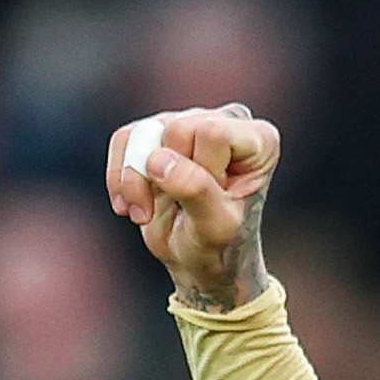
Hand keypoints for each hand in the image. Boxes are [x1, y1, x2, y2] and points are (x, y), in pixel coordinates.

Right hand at [104, 105, 279, 310]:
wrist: (199, 259)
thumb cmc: (220, 244)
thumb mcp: (216, 226)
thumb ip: (195, 190)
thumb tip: (157, 160)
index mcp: (259, 139)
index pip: (211, 133)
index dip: (199, 172)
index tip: (212, 202)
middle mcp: (227, 120)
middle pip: (176, 129)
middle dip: (169, 176)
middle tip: (184, 207)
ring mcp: (189, 121)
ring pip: (144, 133)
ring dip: (137, 181)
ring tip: (149, 213)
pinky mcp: (157, 130)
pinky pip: (123, 139)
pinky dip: (120, 178)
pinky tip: (134, 206)